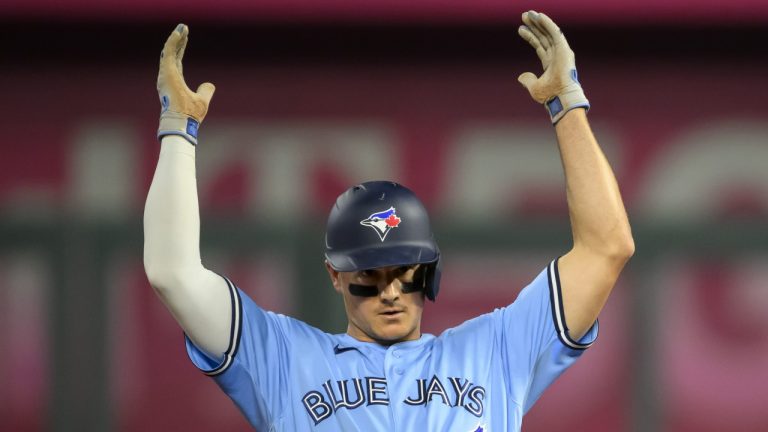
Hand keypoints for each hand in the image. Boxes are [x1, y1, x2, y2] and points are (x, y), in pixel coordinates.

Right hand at [157, 24, 214, 144]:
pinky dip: (173, 41)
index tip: (184, 38)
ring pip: (169, 51)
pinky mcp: (167, 72)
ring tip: (181, 28)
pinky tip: (178, 32)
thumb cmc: (190, 115)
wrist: (182, 122)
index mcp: (175, 82)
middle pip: (173, 54)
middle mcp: (168, 77)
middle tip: (183, 29)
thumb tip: (209, 84)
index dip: (180, 50)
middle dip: (178, 41)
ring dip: (175, 39)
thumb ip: (205, 91)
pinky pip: (169, 52)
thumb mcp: (202, 100)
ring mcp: (166, 74)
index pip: (177, 62)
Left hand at [517, 11, 588, 123]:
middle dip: (534, 26)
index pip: (539, 45)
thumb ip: (528, 80)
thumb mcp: (534, 87)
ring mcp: (561, 52)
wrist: (560, 98)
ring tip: (528, 14)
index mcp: (550, 63)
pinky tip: (539, 16)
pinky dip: (547, 24)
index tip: (520, 29)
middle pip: (543, 36)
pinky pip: (555, 33)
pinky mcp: (564, 49)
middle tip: (524, 16)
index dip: (530, 36)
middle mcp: (557, 56)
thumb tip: (521, 77)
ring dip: (539, 22)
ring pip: (549, 33)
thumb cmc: (549, 95)